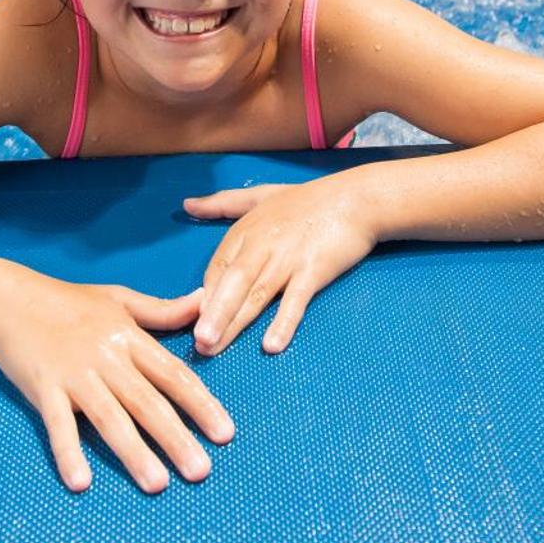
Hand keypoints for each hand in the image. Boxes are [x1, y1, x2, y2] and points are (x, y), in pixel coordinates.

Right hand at [0, 273, 234, 493]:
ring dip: (134, 452)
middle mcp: (106, 358)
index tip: (225, 433)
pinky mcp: (43, 389)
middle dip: (176, 437)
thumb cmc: (68, 301)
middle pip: (147, 402)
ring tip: (157, 484)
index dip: (201, 403)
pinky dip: (68, 453)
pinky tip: (81, 482)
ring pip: (110, 417)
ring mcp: (74, 375)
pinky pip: (58, 425)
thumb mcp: (119, 298)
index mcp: (128, 337)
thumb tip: (203, 301)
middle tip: (201, 471)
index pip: (173, 374)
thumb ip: (162, 310)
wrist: (10, 300)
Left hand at [183, 179, 376, 355]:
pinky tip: (271, 344)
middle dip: (212, 313)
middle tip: (197, 342)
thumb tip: (187, 204)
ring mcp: (288, 258)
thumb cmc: (308, 199)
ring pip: (257, 294)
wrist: (355, 199)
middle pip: (232, 283)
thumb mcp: (261, 196)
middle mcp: (263, 245)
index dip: (205, 295)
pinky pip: (296, 300)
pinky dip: (284, 321)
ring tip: (214, 346)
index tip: (192, 319)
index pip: (218, 267)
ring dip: (234, 322)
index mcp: (247, 230)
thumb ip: (223, 203)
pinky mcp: (314, 270)